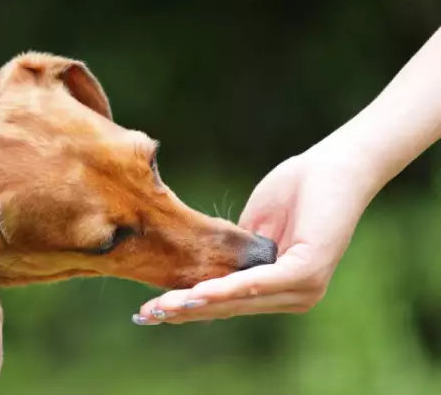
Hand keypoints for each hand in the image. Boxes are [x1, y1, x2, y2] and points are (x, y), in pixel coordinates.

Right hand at [133, 149, 372, 324]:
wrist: (335, 166)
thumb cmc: (298, 190)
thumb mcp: (253, 226)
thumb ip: (233, 253)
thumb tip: (203, 269)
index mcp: (278, 286)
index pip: (226, 302)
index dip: (188, 306)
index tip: (151, 309)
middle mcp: (292, 296)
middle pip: (228, 308)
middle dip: (183, 312)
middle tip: (145, 315)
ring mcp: (302, 288)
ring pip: (239, 301)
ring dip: (197, 304)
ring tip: (162, 308)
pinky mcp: (307, 272)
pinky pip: (259, 284)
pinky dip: (226, 289)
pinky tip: (198, 292)